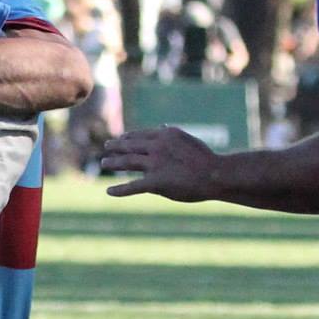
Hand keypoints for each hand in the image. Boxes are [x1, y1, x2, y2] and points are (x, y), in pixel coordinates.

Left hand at [102, 127, 221, 201]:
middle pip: (130, 145)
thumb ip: (172, 134)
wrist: (215, 174)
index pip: (141, 134)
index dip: (129, 136)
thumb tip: (161, 127)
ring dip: (113, 163)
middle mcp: (156, 146)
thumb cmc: (205, 158)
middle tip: (106, 147)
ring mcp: (155, 164)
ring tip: (104, 163)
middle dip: (116, 146)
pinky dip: (119, 190)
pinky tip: (109, 191)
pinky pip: (133, 186)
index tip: (122, 138)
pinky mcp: (155, 182)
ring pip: (127, 162)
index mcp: (165, 134)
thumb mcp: (187, 139)